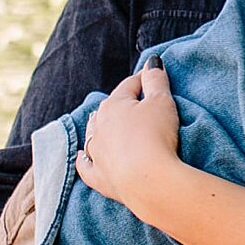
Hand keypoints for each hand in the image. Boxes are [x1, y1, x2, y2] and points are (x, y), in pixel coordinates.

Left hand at [75, 64, 180, 217]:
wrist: (149, 181)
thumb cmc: (157, 136)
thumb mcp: (162, 102)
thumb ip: (156, 80)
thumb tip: (151, 63)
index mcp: (113, 105)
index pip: (129, 86)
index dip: (144, 81)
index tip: (155, 78)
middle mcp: (99, 127)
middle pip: (109, 109)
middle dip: (122, 104)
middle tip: (138, 105)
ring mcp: (96, 153)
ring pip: (93, 135)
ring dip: (101, 128)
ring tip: (109, 126)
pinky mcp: (98, 178)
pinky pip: (85, 166)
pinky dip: (84, 160)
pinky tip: (82, 156)